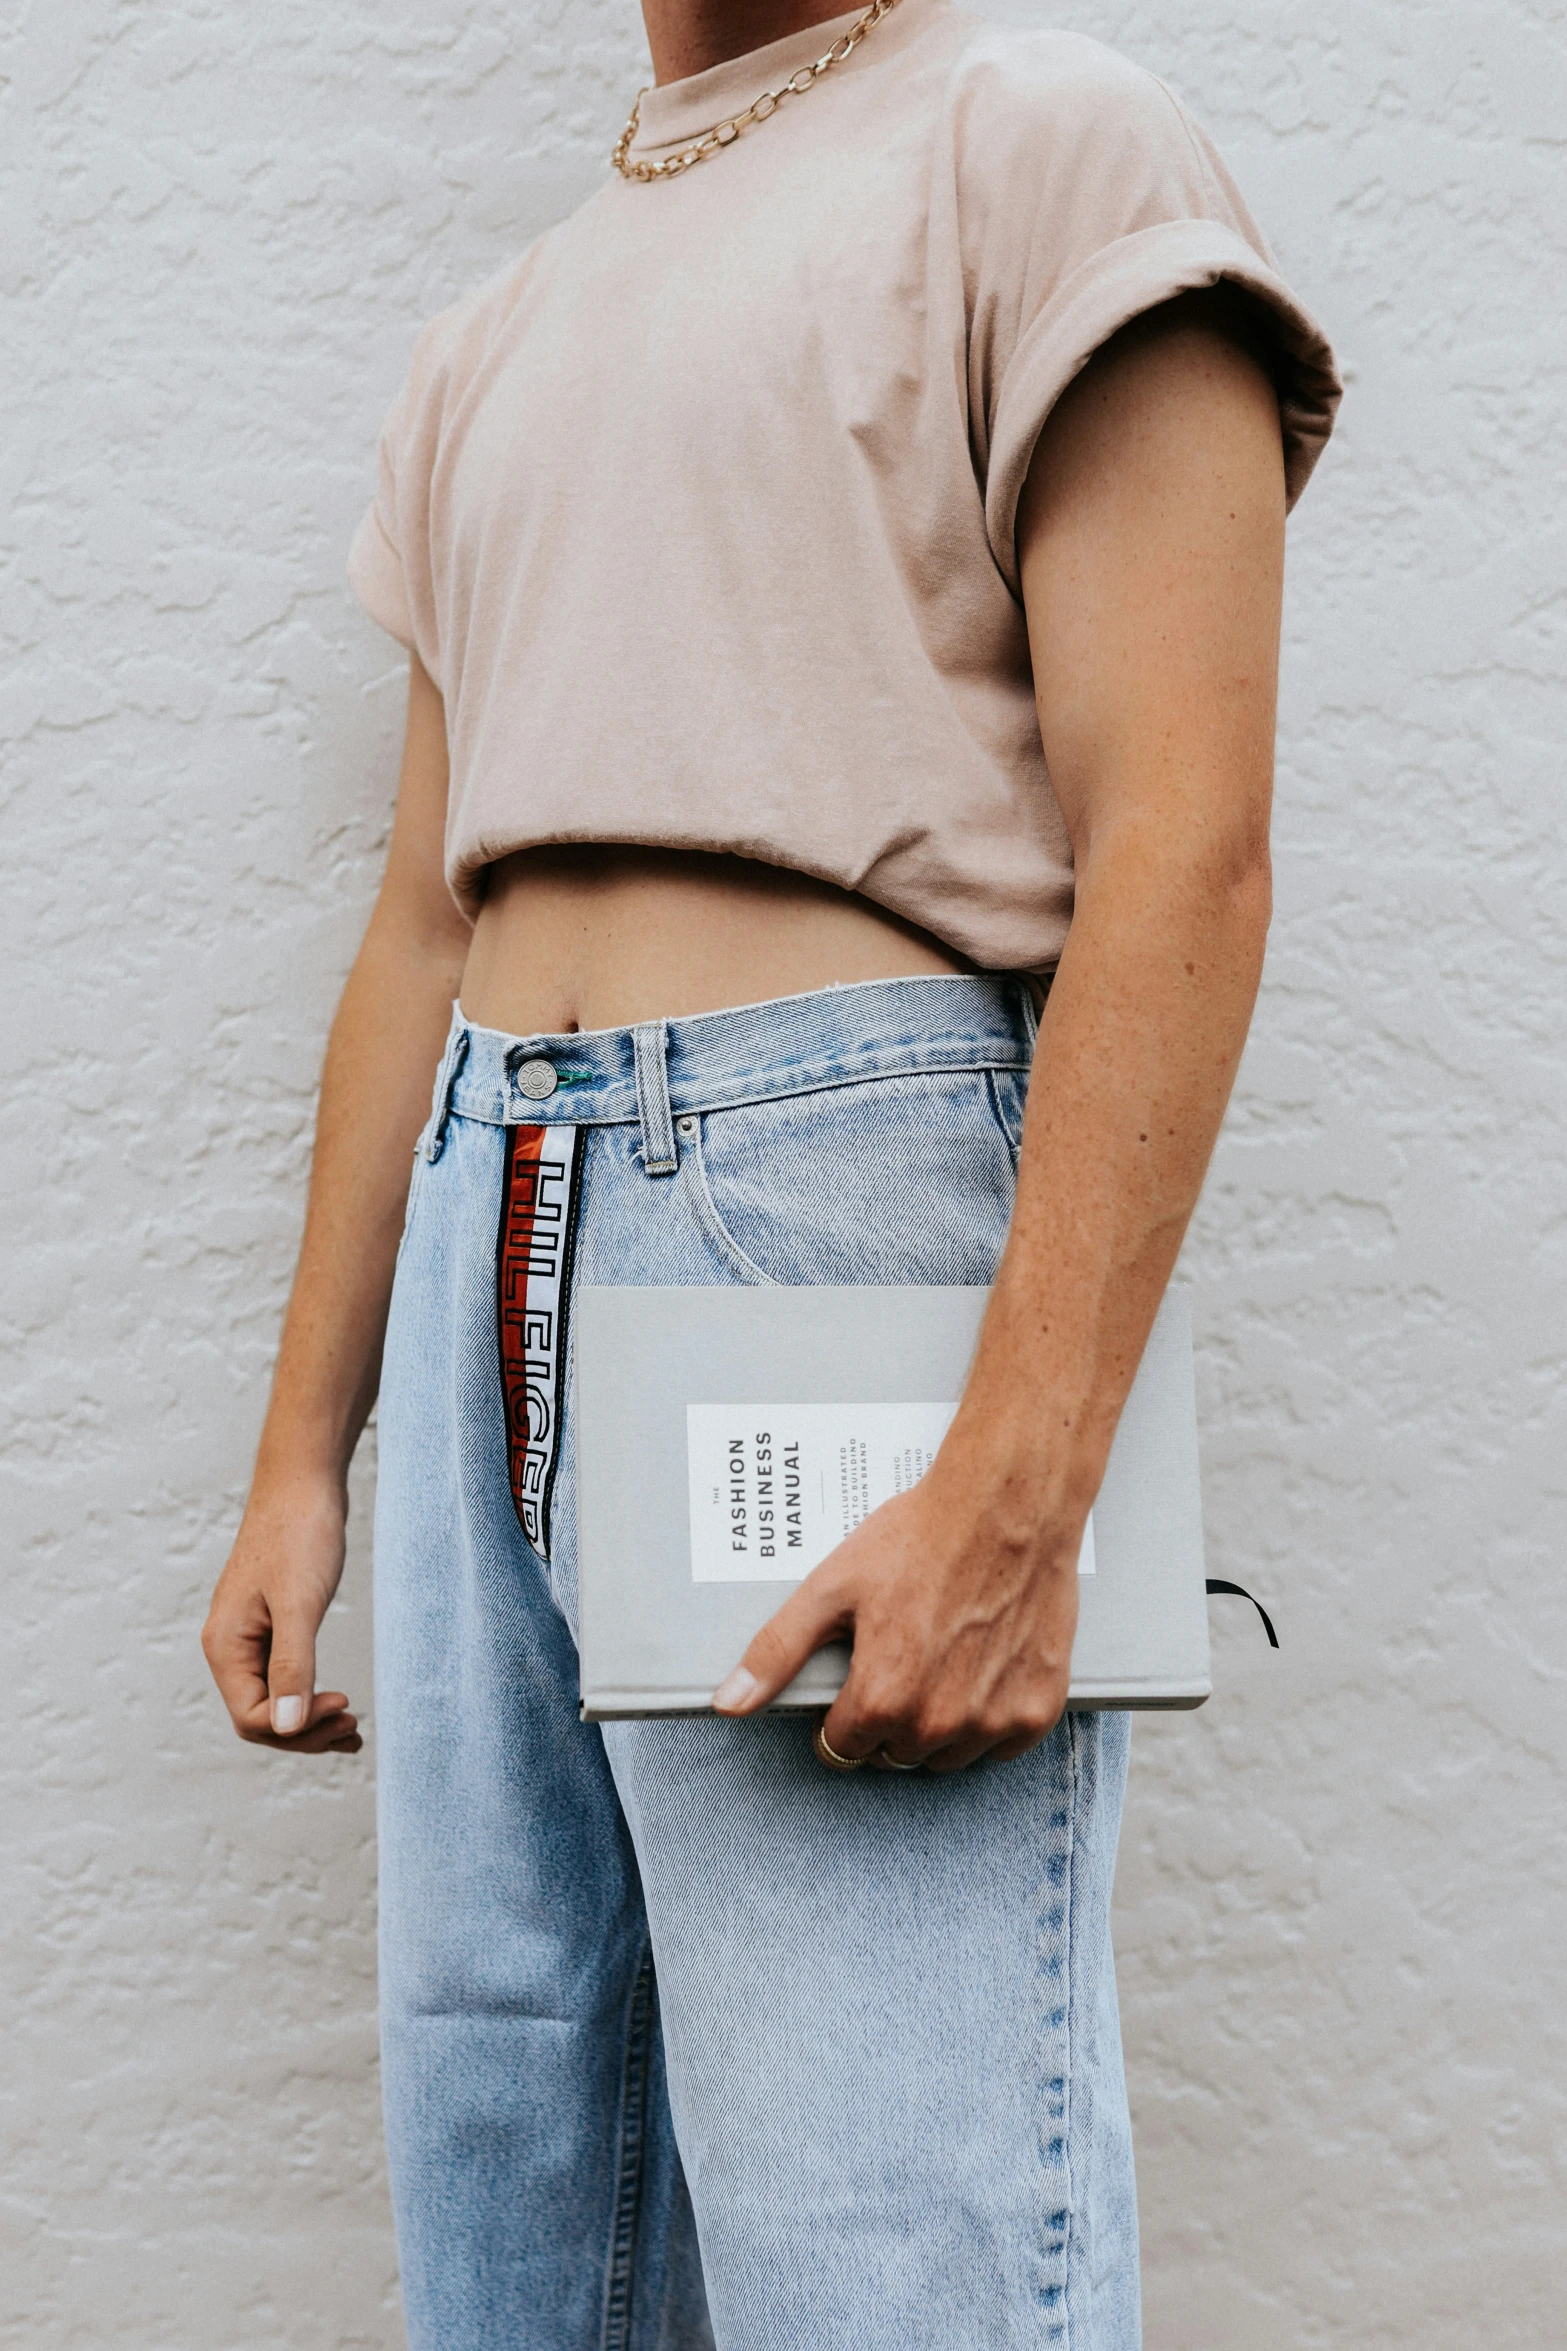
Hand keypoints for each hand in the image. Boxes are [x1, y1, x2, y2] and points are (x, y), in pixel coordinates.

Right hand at [202, 1474, 361, 1754]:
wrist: (302, 1483)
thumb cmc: (298, 1534)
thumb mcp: (299, 1603)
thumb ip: (292, 1666)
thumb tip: (287, 1729)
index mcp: (225, 1646)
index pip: (251, 1718)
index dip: (296, 1727)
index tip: (344, 1704)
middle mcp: (230, 1647)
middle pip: (260, 1719)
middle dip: (304, 1732)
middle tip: (353, 1727)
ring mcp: (249, 1637)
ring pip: (272, 1702)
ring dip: (309, 1722)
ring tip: (352, 1730)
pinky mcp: (270, 1625)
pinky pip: (284, 1678)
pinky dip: (310, 1698)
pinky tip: (338, 1707)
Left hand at [712, 1431, 1081, 1772]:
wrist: (1008, 1507)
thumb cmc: (919, 1538)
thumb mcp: (831, 1587)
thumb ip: (777, 1652)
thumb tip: (728, 1704)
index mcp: (880, 1699)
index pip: (841, 1748)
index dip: (841, 1713)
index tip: (857, 1677)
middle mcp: (938, 1724)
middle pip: (893, 1754)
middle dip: (888, 1717)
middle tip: (901, 1655)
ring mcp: (992, 1722)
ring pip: (947, 1757)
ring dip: (938, 1726)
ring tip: (941, 1659)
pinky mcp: (1037, 1710)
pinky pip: (1001, 1746)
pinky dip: (990, 1718)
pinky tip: (983, 1667)